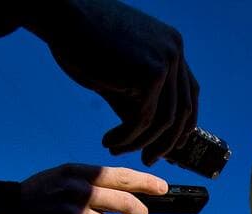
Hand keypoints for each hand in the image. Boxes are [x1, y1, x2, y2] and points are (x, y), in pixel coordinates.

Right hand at [14, 164, 165, 213]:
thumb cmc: (36, 198)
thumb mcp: (61, 178)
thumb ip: (91, 182)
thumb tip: (127, 190)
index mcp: (78, 174)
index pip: (121, 176)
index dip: (146, 183)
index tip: (163, 189)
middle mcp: (78, 192)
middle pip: (125, 204)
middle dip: (139, 213)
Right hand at [28, 1, 199, 165]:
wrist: (61, 15)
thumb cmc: (82, 40)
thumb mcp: (120, 70)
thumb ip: (138, 97)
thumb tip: (150, 135)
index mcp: (171, 45)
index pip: (189, 94)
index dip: (183, 124)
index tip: (170, 145)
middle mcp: (174, 51)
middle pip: (182, 111)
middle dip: (166, 141)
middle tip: (147, 159)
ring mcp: (166, 60)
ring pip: (163, 120)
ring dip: (140, 142)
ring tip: (116, 149)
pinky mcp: (150, 74)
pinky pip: (144, 119)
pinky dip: (127, 137)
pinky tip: (110, 142)